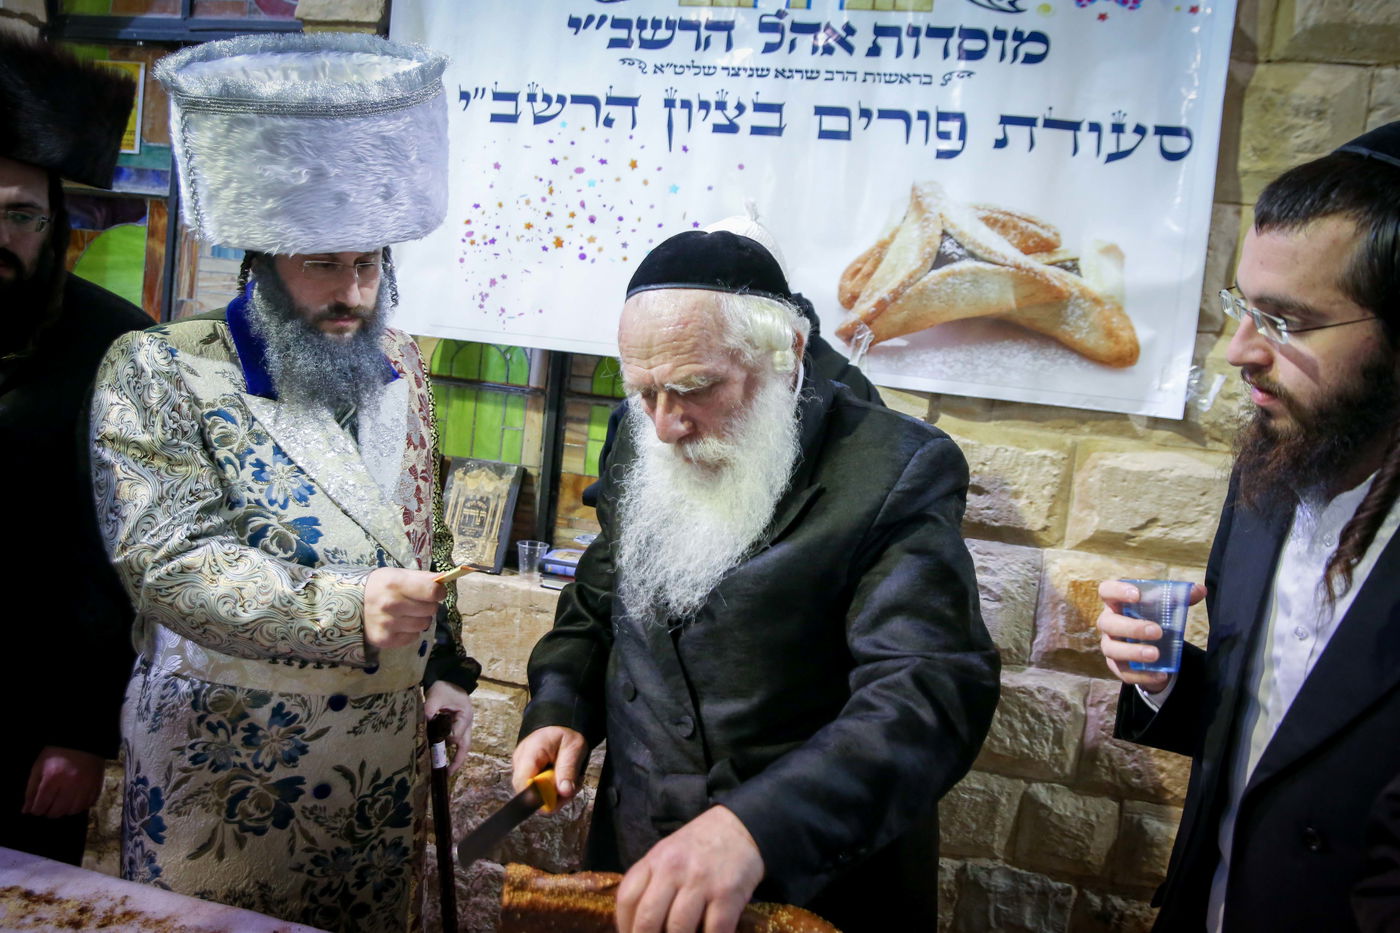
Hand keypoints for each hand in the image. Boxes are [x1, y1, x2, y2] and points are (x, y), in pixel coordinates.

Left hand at [23, 747, 104, 817]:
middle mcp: (70, 785)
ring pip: (73, 811)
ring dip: (65, 810)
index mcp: (52, 779)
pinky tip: (74, 800)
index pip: (41, 805)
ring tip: (62, 803)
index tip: (36, 808)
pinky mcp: (96, 786)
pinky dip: (80, 806)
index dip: (35, 810)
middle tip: (48, 805)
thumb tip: (27, 810)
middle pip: (57, 811)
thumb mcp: (38, 768)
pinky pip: (88, 804)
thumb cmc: (56, 754)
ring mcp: (85, 786)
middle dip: (49, 811)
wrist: (81, 742)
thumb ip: (31, 790)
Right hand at [364, 568, 444, 649]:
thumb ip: (423, 577)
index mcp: (395, 583)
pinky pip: (413, 637)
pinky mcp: (385, 640)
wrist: (349, 605)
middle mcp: (391, 604)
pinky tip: (399, 624)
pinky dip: (410, 632)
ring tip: (406, 613)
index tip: (436, 592)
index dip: (439, 592)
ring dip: (420, 619)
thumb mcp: (397, 574)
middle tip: (415, 603)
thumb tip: (446, 578)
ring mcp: (387, 624)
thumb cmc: (379, 587)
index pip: (433, 591)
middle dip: (428, 605)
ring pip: (424, 624)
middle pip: (431, 609)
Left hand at [424, 680, 473, 773]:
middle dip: (457, 761)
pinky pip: (456, 742)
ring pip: (463, 746)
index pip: (455, 735)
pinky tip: (442, 758)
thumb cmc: (445, 687)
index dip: (444, 741)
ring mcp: (463, 727)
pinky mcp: (457, 727)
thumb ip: (430, 708)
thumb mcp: (437, 695)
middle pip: (465, 746)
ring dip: (455, 759)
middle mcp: (466, 724)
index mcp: (465, 717)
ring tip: (445, 771)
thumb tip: (424, 722)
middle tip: (447, 773)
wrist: (450, 679)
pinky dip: (451, 751)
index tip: (432, 745)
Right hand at [512, 726, 587, 798]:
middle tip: (572, 784)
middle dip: (554, 796)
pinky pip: (538, 792)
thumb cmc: (565, 733)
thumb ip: (568, 769)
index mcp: (529, 753)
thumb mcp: (573, 748)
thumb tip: (564, 791)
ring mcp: (522, 770)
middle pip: (529, 795)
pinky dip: (553, 790)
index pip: (523, 784)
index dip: (540, 797)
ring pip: (535, 796)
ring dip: (556, 794)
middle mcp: (520, 763)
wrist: (559, 724)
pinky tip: (562, 779)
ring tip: (569, 779)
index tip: (561, 794)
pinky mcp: (527, 775)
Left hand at [615, 805, 764, 932]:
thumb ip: (651, 882)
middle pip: (648, 919)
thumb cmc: (699, 846)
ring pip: (678, 929)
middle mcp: (674, 869)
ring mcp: (701, 881)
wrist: (739, 828)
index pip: (627, 898)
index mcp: (655, 860)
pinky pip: (714, 931)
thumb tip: (639, 924)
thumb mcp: (667, 854)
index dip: (625, 926)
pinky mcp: (728, 893)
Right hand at [1097, 579, 1205, 692]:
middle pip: (1107, 622)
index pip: (1106, 590)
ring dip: (1133, 652)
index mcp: (1117, 602)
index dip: (1117, 591)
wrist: (1152, 645)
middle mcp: (1108, 622)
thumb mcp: (1166, 607)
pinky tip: (1161, 674)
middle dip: (1131, 627)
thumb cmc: (1153, 618)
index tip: (1137, 595)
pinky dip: (1142, 675)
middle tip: (1157, 631)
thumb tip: (1200, 590)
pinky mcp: (1116, 666)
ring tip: (1156, 654)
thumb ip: (1180, 598)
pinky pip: (1124, 673)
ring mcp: (1110, 645)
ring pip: (1112, 649)